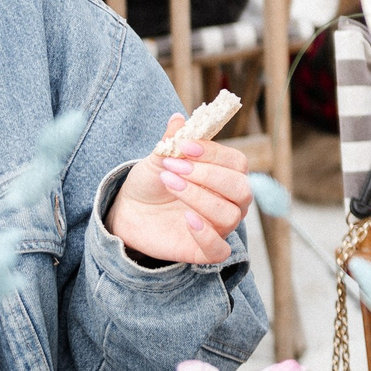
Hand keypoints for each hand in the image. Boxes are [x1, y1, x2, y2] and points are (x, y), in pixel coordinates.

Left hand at [105, 115, 253, 264]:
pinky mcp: (203, 251)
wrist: (129, 211)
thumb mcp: (158, 159)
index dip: (214, 153)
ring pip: (230, 215)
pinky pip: (220, 251)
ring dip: (200, 198)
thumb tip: (178, 119)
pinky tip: (187, 219)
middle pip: (242, 189)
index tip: (184, 146)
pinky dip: (207, 236)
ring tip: (170, 184)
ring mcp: (219, 227)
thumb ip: (171, 141)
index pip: (237, 163)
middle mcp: (229, 202)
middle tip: (175, 168)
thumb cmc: (152, 182)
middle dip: (208, 176)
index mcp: (226, 176)